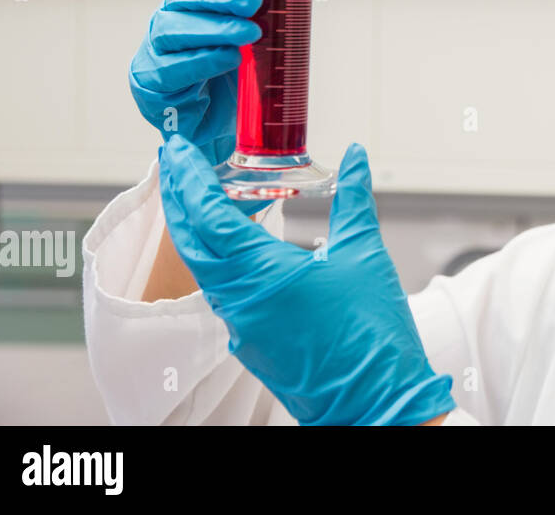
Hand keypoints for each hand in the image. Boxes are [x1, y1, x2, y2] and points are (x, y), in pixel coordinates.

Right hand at [130, 0, 262, 166]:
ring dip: (215, 27)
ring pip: (173, 27)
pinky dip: (203, 60)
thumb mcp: (253, 44)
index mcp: (192, 5)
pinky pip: (172, 67)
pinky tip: (229, 58)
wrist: (212, 130)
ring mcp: (155, 50)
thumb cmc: (231, 81)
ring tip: (248, 32)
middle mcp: (169, 20)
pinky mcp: (151, 82)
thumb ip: (260, 18)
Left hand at [157, 134, 455, 425]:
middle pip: (191, 243)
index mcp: (263, 274)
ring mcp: (241, 327)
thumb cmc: (372, 334)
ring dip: (195, 231)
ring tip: (200, 198)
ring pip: (203, 270)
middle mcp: (240, 302)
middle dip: (179, 200)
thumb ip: (354, 199)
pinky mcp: (251, 344)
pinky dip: (217, 261)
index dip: (189, 180)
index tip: (179, 151)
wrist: (377, 402)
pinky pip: (222, 293)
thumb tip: (356, 158)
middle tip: (177, 165)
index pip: (208, 218)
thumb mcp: (365, 254)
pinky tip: (234, 248)